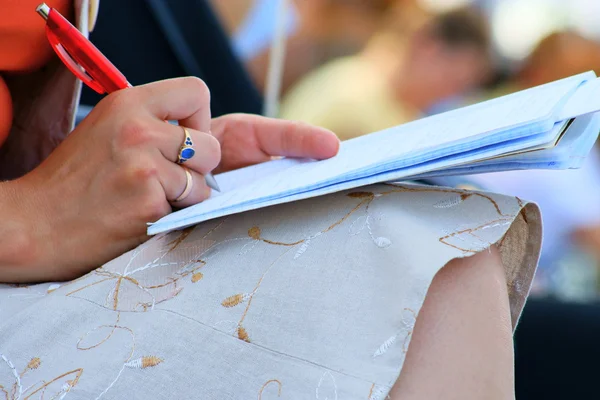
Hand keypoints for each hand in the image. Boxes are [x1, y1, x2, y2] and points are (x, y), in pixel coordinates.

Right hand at [1, 77, 338, 281]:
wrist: (30, 224)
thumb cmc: (79, 185)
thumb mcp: (115, 140)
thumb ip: (169, 133)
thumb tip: (228, 145)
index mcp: (133, 103)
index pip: (201, 94)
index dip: (228, 122)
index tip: (298, 143)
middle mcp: (140, 122)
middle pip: (215, 139)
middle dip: (204, 163)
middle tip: (167, 178)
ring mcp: (144, 158)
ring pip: (207, 175)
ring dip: (187, 194)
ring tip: (139, 199)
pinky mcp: (147, 194)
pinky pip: (193, 205)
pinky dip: (174, 215)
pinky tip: (135, 215)